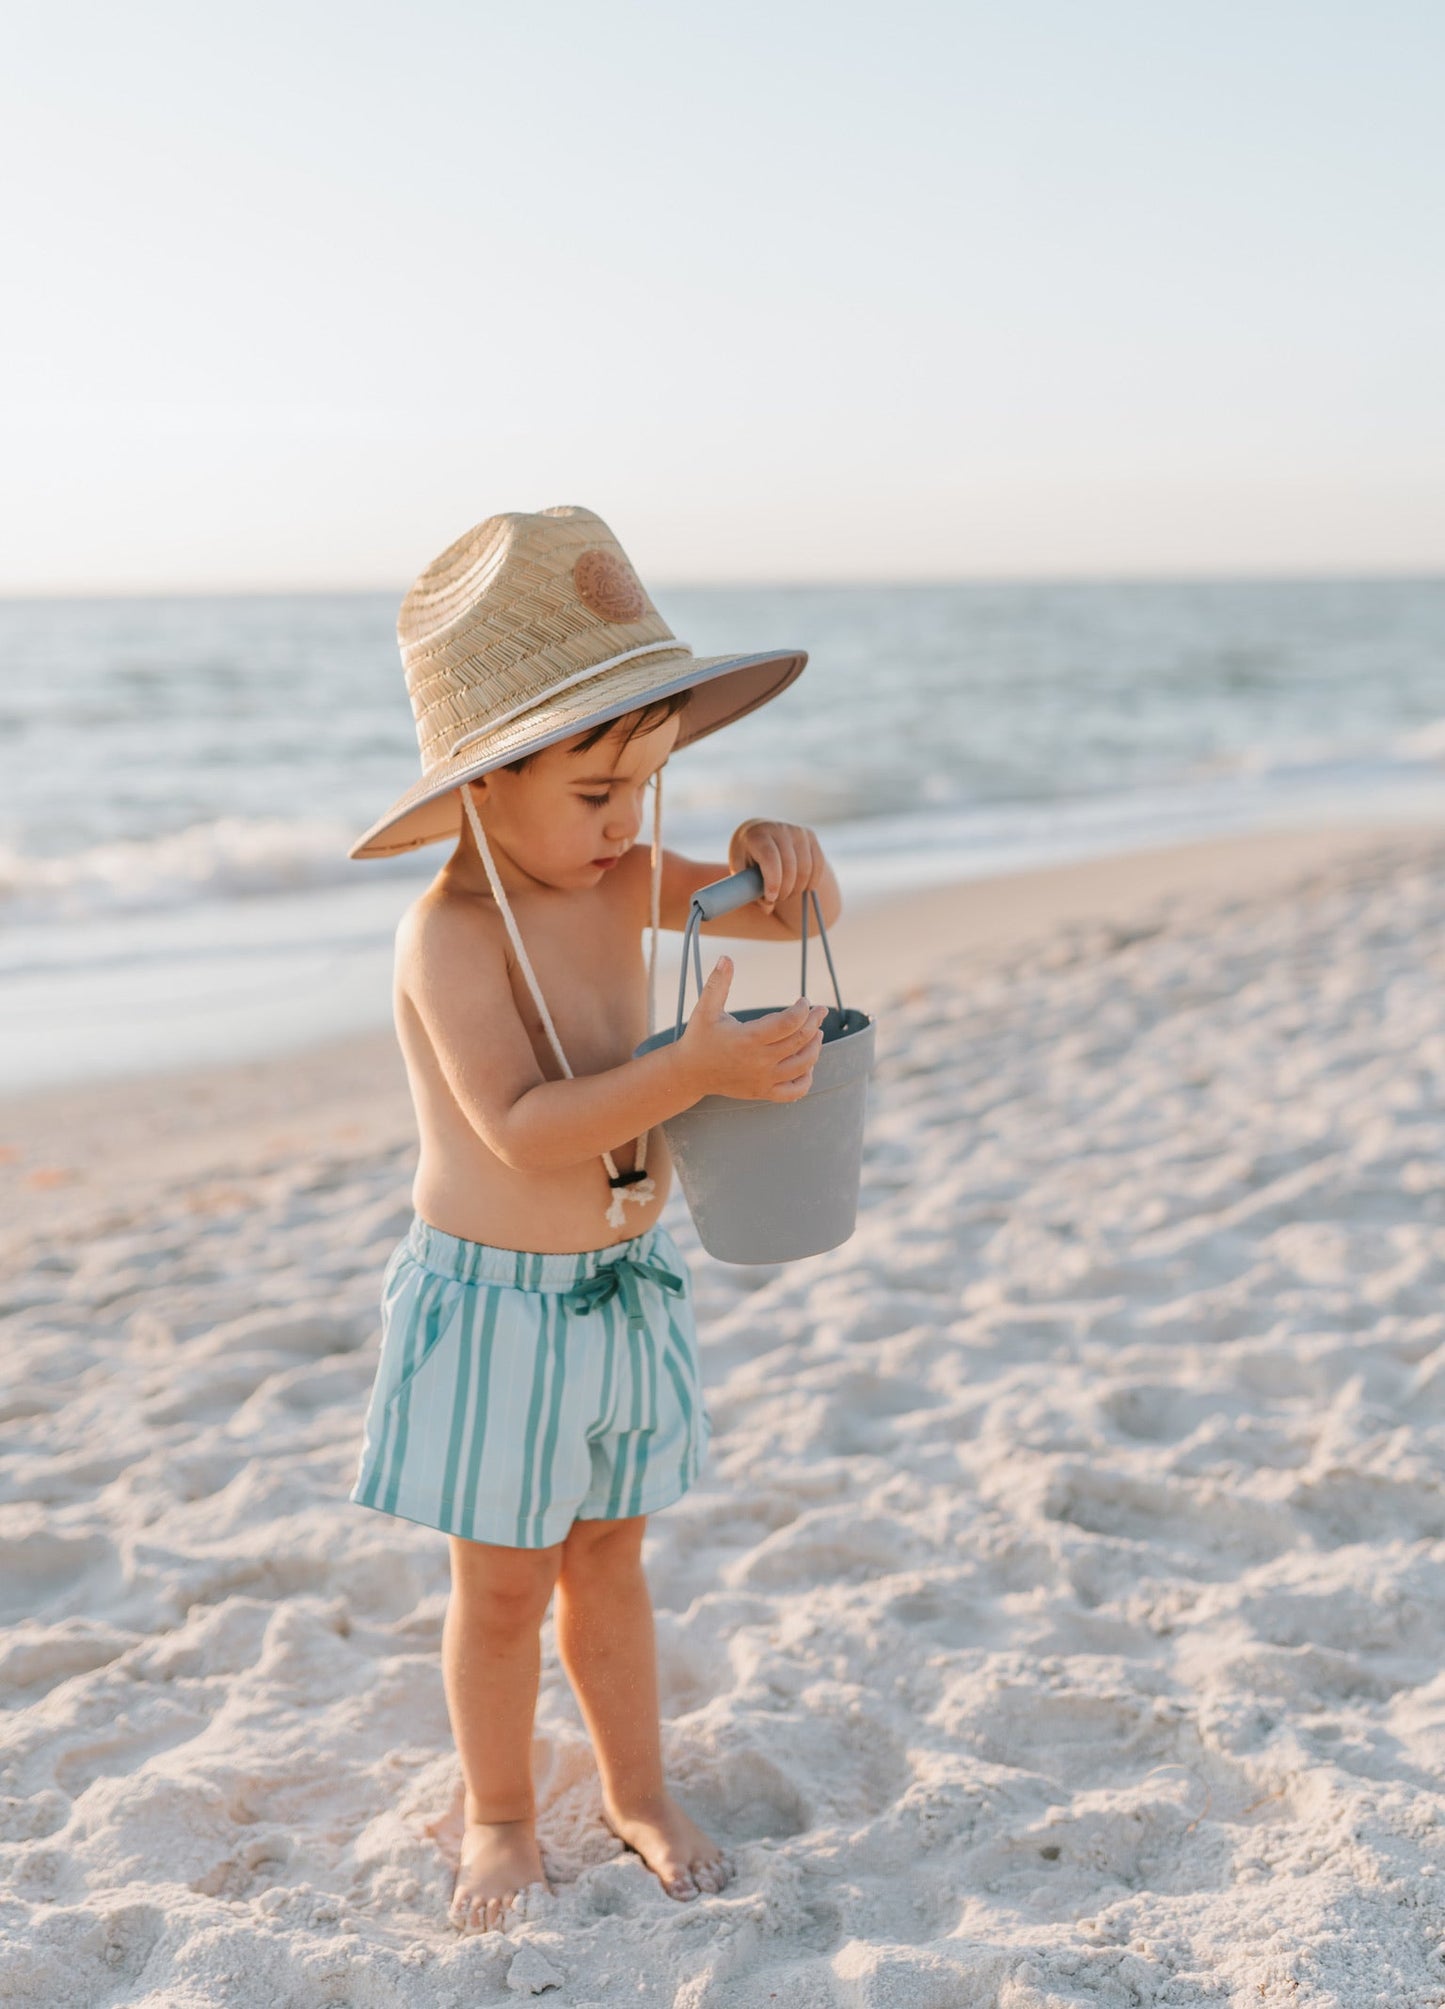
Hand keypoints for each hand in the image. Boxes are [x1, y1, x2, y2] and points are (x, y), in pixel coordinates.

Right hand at [676, 956, 828, 1102]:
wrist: (689, 1074)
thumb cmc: (699, 1038)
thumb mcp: (705, 1009)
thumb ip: (717, 983)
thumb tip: (726, 957)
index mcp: (748, 1038)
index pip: (789, 1022)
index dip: (803, 1009)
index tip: (803, 1001)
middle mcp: (759, 1061)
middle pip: (800, 1040)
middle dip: (815, 1022)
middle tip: (820, 1011)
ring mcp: (763, 1079)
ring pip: (804, 1065)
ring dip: (815, 1047)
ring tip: (816, 1033)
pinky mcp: (763, 1092)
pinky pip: (795, 1091)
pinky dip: (807, 1078)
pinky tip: (806, 1065)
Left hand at [728, 819, 827, 916]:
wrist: (759, 830)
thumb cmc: (747, 855)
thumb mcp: (740, 869)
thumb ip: (751, 889)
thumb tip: (768, 908)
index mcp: (757, 835)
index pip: (770, 859)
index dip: (773, 882)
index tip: (771, 898)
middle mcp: (779, 829)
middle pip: (790, 866)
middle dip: (785, 890)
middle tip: (777, 900)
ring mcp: (797, 831)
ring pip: (806, 868)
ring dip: (797, 888)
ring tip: (786, 894)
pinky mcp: (810, 836)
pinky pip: (818, 864)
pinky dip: (812, 881)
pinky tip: (803, 888)